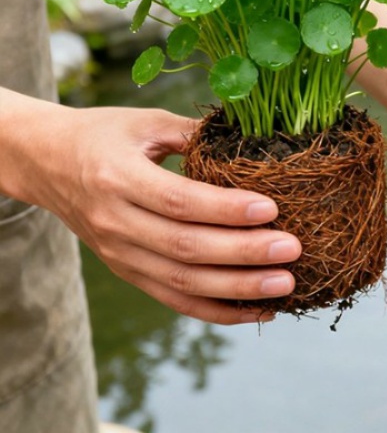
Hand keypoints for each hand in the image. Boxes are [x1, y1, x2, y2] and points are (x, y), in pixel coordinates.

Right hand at [0, 94, 300, 323]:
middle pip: (185, 248)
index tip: (272, 208)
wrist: (48, 163)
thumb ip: (193, 133)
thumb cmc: (104, 134)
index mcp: (118, 177)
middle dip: (244, 253)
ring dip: (238, 289)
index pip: (179, 201)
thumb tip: (254, 138)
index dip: (226, 209)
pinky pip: (174, 299)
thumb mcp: (144, 122)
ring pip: (182, 282)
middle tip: (292, 249)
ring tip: (285, 285)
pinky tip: (257, 311)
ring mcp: (119, 254)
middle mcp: (115, 222)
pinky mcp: (127, 272)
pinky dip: (217, 310)